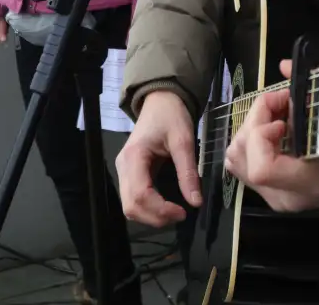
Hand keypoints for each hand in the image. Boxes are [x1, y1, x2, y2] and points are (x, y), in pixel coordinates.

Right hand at [116, 90, 202, 226]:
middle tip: (180, 215)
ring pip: (130, 206)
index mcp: (134, 157)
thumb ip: (188, 172)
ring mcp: (123, 171)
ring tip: (174, 212)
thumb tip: (195, 202)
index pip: (140, 195)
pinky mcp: (129, 173)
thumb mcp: (183, 140)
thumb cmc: (171, 116)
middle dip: (155, 217)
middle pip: (131, 206)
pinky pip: (134, 199)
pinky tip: (165, 206)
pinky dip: (148, 208)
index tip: (183, 212)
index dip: (160, 210)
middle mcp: (123, 167)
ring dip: (151, 216)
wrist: (161, 100)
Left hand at [223, 60, 318, 214]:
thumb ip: (310, 93)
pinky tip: (273, 130)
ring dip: (251, 127)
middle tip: (281, 103)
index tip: (284, 118)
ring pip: (235, 157)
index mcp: (304, 184)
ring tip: (276, 115)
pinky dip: (250, 140)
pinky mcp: (265, 190)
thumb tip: (284, 65)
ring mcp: (270, 196)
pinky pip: (241, 162)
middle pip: (242, 153)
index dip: (264, 134)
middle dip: (255, 118)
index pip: (261, 167)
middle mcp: (281, 195)